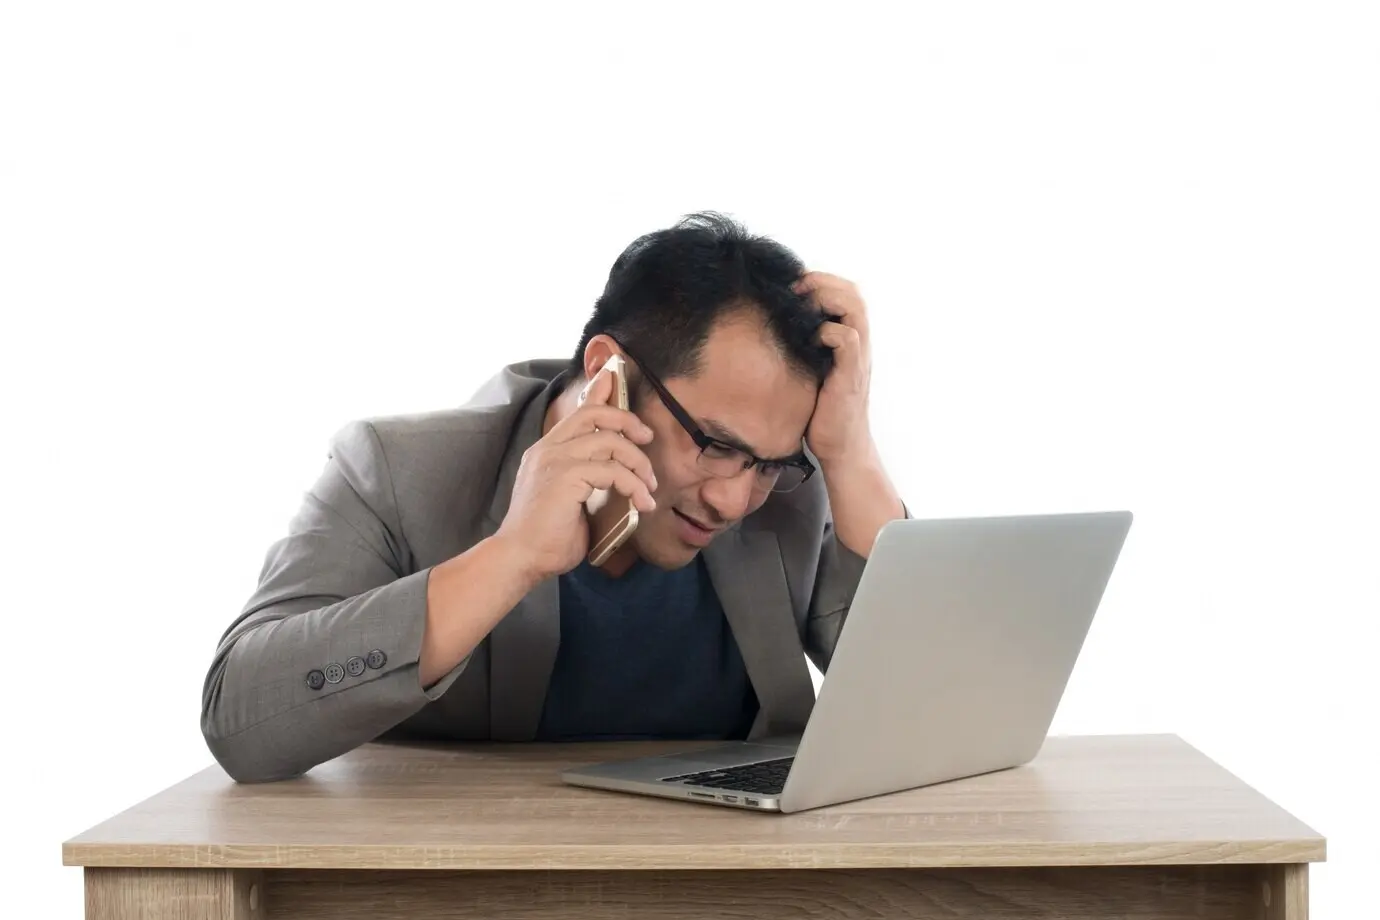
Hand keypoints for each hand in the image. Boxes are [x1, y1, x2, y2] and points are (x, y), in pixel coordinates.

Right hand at [496, 365, 657, 580]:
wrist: (521, 558)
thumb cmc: (546, 538)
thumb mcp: (572, 500)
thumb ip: (589, 481)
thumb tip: (618, 479)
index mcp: (547, 451)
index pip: (578, 412)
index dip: (599, 390)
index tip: (614, 377)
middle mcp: (549, 448)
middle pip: (594, 413)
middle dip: (628, 420)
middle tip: (647, 440)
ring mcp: (556, 460)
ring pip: (610, 441)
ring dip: (638, 463)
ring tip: (649, 488)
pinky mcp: (566, 476)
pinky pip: (612, 470)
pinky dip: (634, 485)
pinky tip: (642, 503)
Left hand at [794, 270, 873, 466]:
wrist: (840, 448)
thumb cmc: (822, 412)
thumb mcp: (812, 371)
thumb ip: (806, 348)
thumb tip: (776, 327)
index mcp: (851, 340)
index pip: (847, 294)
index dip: (823, 281)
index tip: (793, 283)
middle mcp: (859, 344)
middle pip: (854, 293)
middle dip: (823, 281)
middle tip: (794, 286)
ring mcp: (858, 358)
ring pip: (855, 308)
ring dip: (827, 297)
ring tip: (802, 302)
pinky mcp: (851, 374)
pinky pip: (848, 338)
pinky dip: (828, 331)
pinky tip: (810, 339)